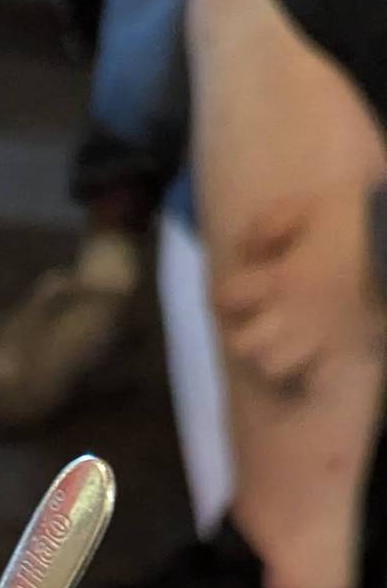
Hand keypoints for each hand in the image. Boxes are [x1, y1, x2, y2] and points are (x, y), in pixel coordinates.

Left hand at [215, 184, 383, 390]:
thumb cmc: (360, 219)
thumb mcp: (312, 205)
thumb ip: (271, 222)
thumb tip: (250, 248)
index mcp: (281, 280)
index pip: (226, 299)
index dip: (230, 293)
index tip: (244, 288)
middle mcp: (292, 316)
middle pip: (243, 346)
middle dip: (247, 335)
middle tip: (263, 323)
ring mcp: (317, 340)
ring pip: (273, 367)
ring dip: (276, 356)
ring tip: (290, 342)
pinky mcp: (343, 353)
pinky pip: (315, 382)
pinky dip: (311, 377)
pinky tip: (318, 360)